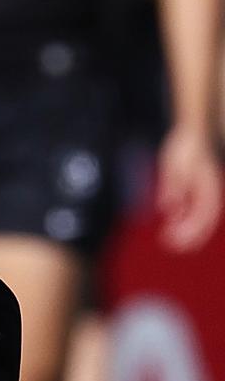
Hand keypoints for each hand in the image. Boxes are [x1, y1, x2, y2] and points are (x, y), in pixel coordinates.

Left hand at [156, 126, 223, 251]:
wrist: (193, 134)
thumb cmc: (184, 148)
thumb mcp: (174, 166)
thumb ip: (173, 186)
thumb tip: (168, 208)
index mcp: (208, 188)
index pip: (202, 216)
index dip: (190, 231)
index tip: (173, 240)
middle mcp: (211, 193)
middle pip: (204, 221)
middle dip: (190, 236)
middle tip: (172, 246)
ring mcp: (207, 192)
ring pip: (201, 217)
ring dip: (188, 230)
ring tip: (171, 239)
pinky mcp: (199, 190)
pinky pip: (195, 209)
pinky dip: (186, 218)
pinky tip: (172, 221)